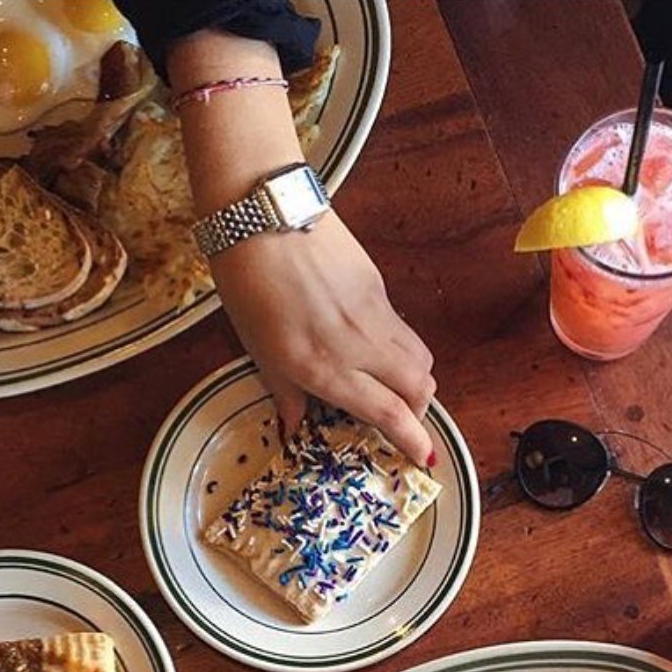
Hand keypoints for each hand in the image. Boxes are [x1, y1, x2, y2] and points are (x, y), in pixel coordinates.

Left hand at [210, 212, 436, 466]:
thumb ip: (286, 395)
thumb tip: (295, 429)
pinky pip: (400, 328)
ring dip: (414, 380)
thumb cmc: (247, 285)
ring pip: (419, 356)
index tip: (424, 458)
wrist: (260, 213)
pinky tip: (368, 344)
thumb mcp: (259, 352)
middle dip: (420, 412)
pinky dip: (396, 347)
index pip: (389, 413)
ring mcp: (374, 312)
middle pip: (421, 387)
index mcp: (327, 367)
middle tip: (403, 420)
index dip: (413, 441)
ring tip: (390, 386)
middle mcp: (360, 344)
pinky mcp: (378, 284)